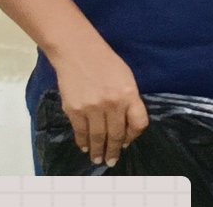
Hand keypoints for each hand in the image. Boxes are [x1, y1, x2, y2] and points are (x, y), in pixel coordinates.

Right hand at [55, 44, 148, 167]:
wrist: (77, 51)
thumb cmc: (106, 62)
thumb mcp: (126, 78)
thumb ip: (129, 101)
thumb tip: (125, 128)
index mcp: (129, 94)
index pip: (139, 123)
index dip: (134, 136)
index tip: (127, 143)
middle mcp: (112, 103)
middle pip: (116, 134)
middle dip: (113, 151)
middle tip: (111, 161)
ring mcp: (92, 108)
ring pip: (97, 137)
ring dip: (98, 151)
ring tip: (98, 159)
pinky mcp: (74, 109)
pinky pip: (80, 131)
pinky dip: (82, 142)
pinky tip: (85, 147)